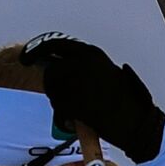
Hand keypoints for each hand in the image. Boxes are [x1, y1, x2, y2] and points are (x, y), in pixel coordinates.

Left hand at [20, 34, 164, 162]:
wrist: (137, 122)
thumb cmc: (127, 101)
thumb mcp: (107, 72)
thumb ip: (86, 67)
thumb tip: (64, 69)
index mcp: (91, 53)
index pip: (55, 44)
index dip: (37, 49)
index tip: (27, 56)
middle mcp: (82, 63)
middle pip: (51, 69)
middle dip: (53, 84)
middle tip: (60, 96)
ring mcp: (76, 81)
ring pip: (52, 89)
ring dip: (59, 101)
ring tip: (76, 110)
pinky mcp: (73, 101)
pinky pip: (58, 106)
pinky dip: (63, 116)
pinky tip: (76, 120)